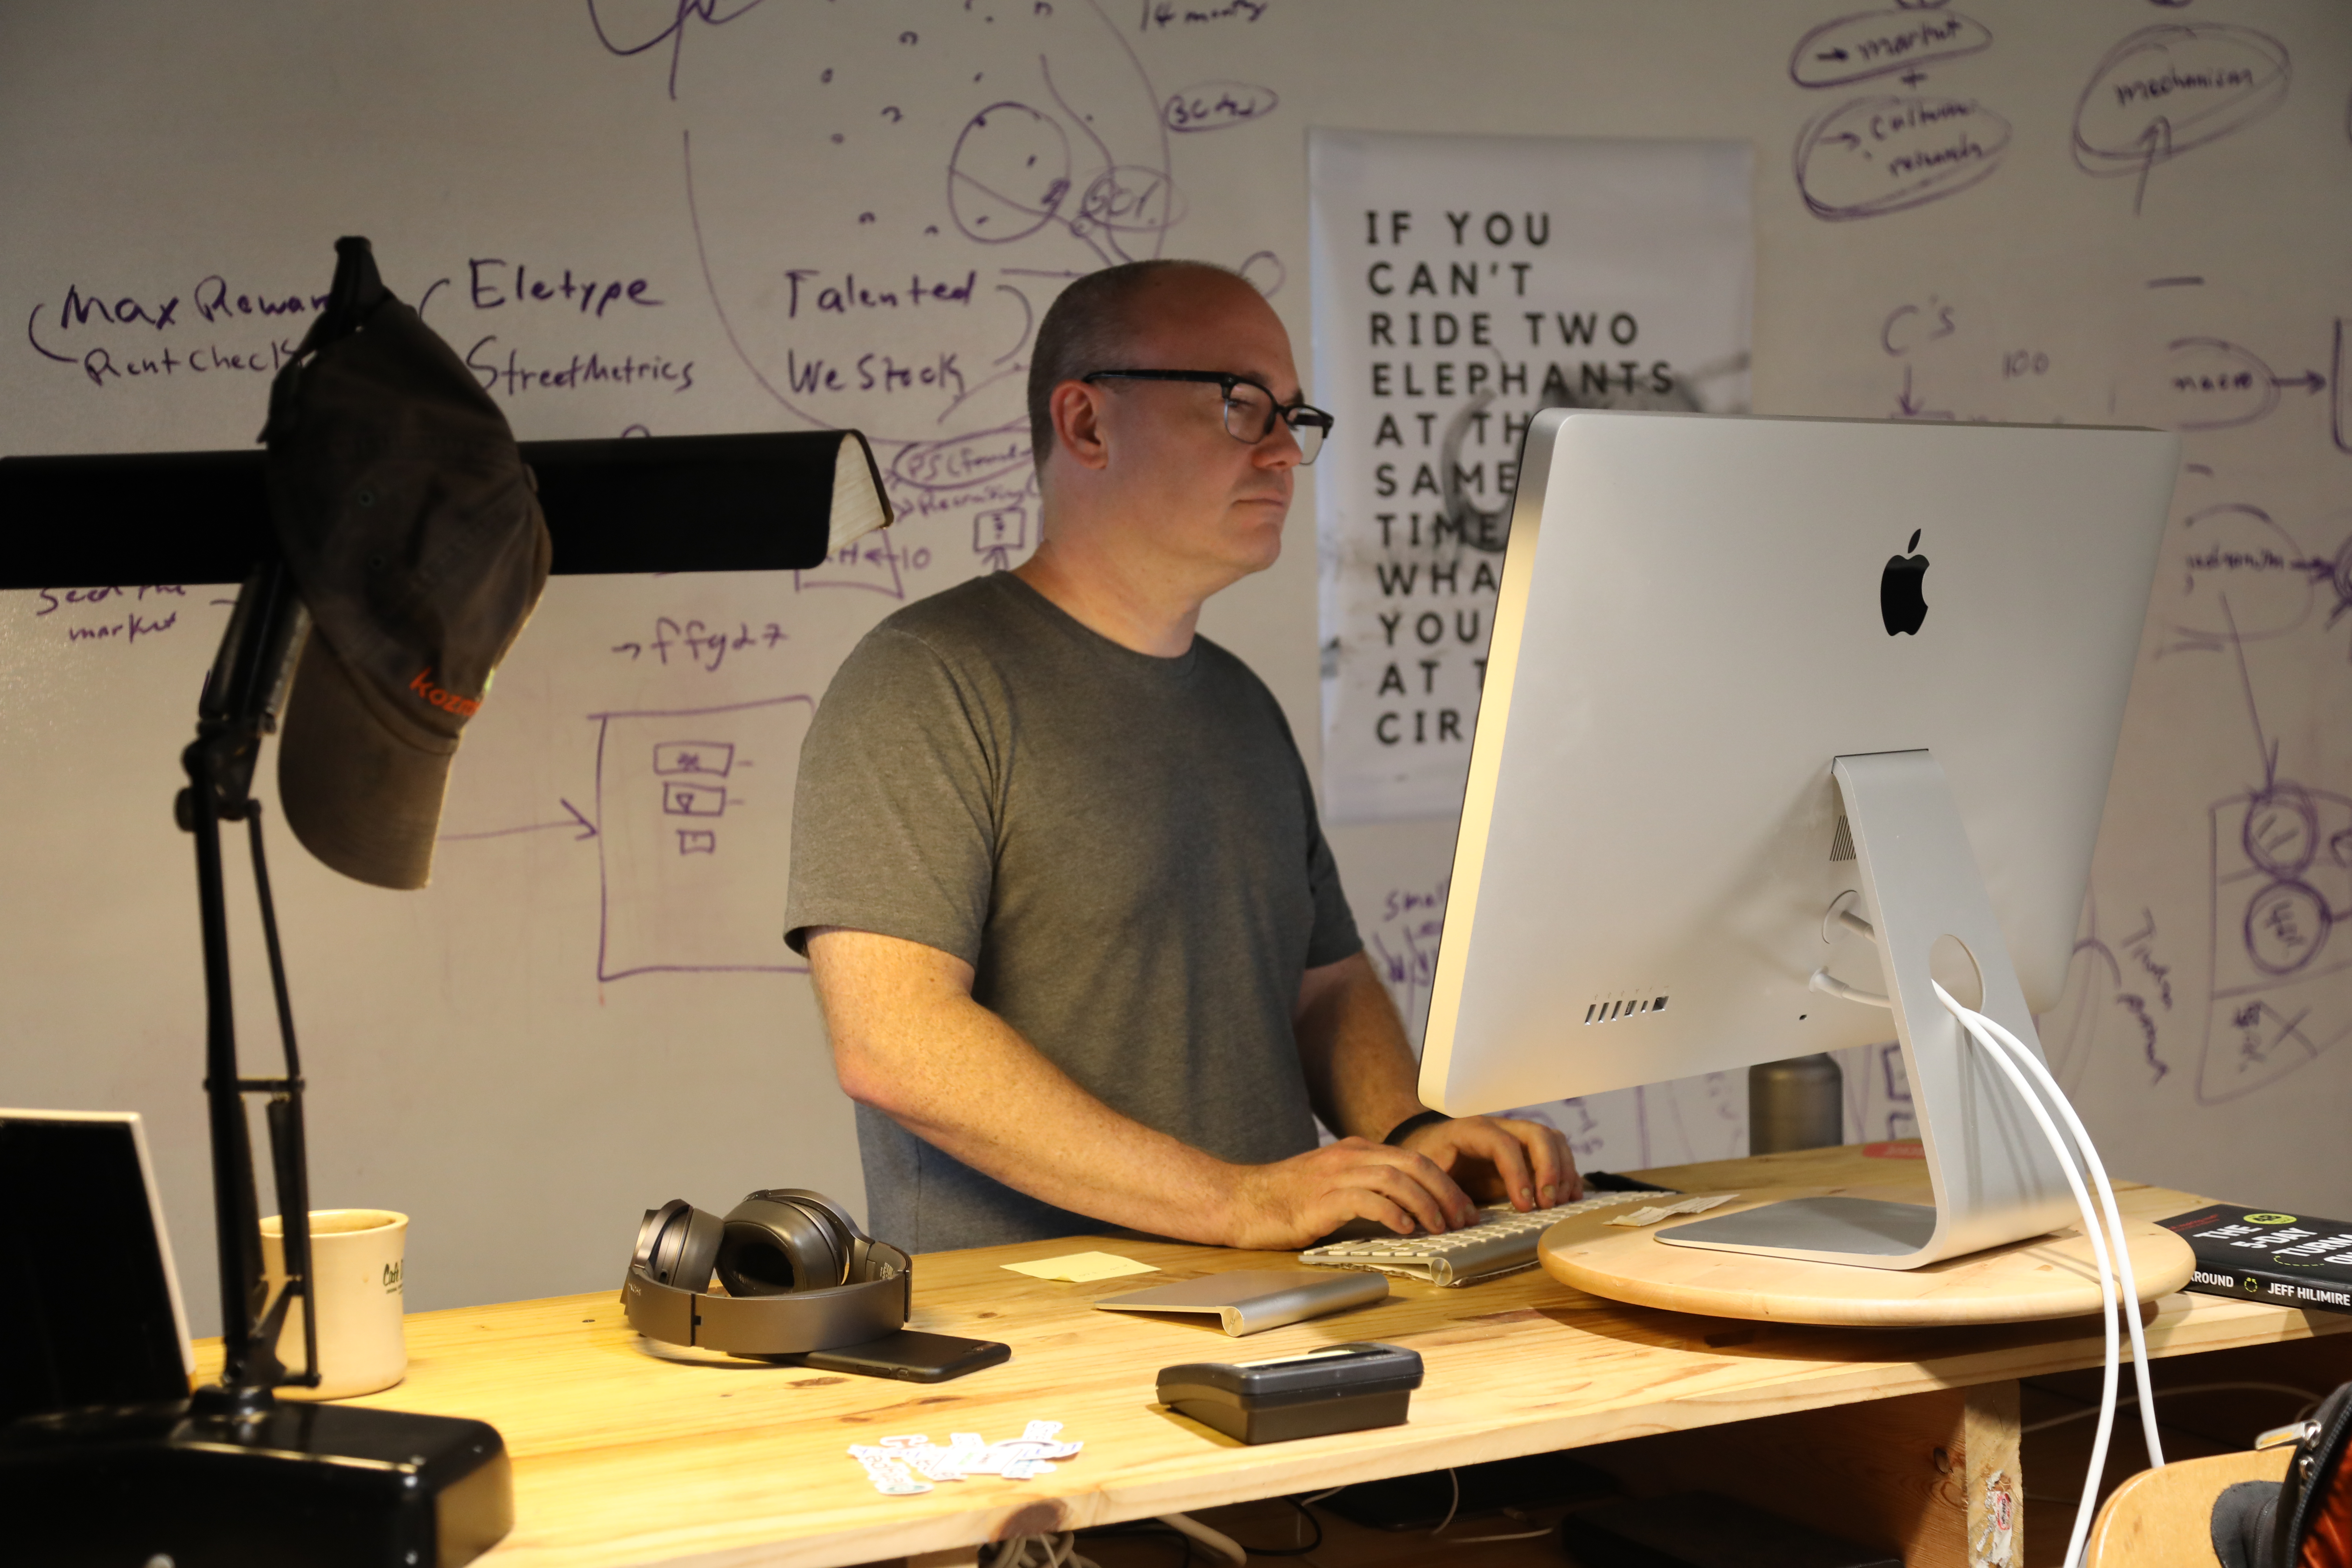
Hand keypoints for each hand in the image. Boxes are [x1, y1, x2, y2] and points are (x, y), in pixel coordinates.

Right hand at [1219, 1138, 1479, 1249]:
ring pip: (1395, 1179)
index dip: (1445, 1184)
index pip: (1414, 1159)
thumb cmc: (1286, 1199)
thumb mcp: (1334, 1185)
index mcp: (1356, 1152)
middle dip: (1446, 1192)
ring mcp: (1335, 1176)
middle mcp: (1349, 1157)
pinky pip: (1366, 1200)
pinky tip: (1405, 1229)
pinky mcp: (1321, 1199)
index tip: (1463, 1209)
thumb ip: (1367, 1190)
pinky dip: (1392, 1213)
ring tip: (1440, 1227)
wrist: (1241, 1201)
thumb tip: (1408, 1212)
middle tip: (1464, 1220)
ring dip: (1425, 1204)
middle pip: (1413, 1164)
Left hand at [1397, 1115, 1580, 1210]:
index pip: (1502, 1144)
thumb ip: (1444, 1191)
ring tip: (1559, 1202)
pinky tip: (1567, 1196)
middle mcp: (1499, 1126)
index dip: (1517, 1174)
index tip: (1524, 1205)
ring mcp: (1516, 1134)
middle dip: (1549, 1169)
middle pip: (1537, 1134)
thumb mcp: (1428, 1172)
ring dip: (1562, 1170)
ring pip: (1552, 1140)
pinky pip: (1556, 1151)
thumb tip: (1465, 1218)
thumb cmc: (1430, 1160)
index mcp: (1471, 1130)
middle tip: (1547, 1204)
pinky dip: (1566, 1173)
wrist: (1431, 1145)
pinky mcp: (1527, 1149)